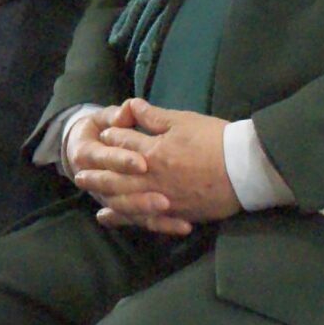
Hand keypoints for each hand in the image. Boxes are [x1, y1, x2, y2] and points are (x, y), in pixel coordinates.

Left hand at [72, 98, 241, 233]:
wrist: (246, 170)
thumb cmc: (217, 141)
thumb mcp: (184, 121)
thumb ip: (155, 116)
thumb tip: (131, 105)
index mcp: (153, 150)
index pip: (124, 142)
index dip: (112, 137)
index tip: (103, 134)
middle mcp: (151, 176)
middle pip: (115, 174)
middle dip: (95, 170)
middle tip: (78, 169)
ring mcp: (160, 197)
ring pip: (122, 197)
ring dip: (101, 192)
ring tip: (85, 189)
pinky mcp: (172, 212)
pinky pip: (140, 217)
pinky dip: (122, 218)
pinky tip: (108, 217)